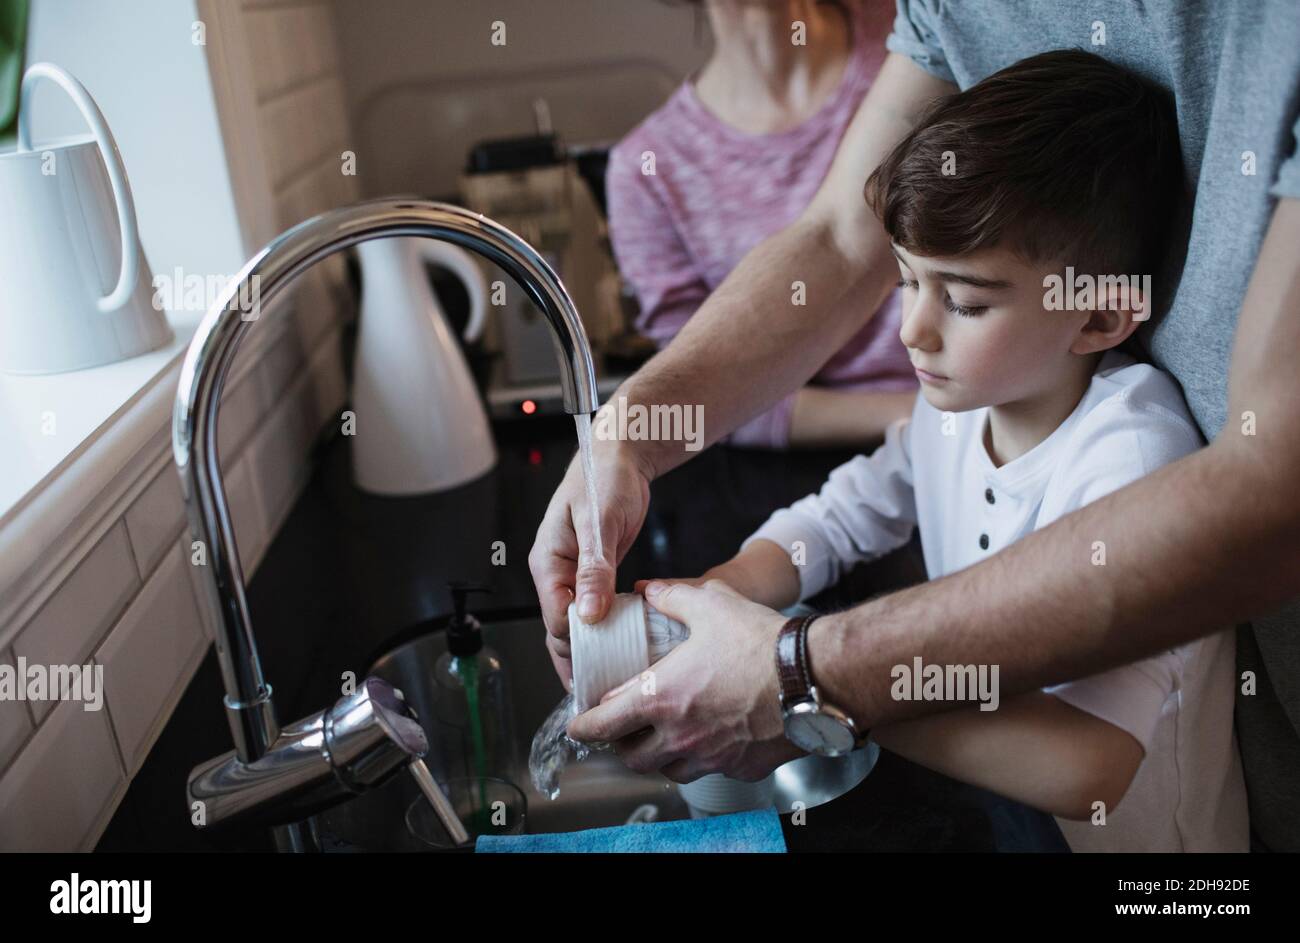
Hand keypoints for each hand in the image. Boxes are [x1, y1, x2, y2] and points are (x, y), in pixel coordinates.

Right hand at [528, 438, 652, 688]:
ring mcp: (572, 575)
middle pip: (559, 629)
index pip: (556, 618)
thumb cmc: (605, 479)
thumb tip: (589, 614)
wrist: (619, 456)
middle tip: (602, 691)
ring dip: (591, 649)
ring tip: (611, 680)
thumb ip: (595, 569)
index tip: (601, 669)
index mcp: (547, 562)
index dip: (577, 646)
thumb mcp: (602, 523)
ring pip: (575, 624)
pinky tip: (620, 648)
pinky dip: (604, 630)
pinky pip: (592, 610)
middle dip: (577, 660)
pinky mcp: (591, 573)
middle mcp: (554, 572)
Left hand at [567, 579, 803, 781]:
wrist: (815, 676)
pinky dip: (702, 758)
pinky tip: (711, 737)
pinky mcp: (741, 768)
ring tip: (664, 735)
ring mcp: (711, 756)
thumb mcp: (711, 604)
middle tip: (623, 728)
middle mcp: (681, 735)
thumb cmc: (761, 643)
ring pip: (669, 769)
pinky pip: (710, 770)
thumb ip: (673, 597)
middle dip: (620, 745)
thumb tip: (650, 590)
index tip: (577, 724)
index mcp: (661, 698)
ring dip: (659, 756)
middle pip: (631, 757)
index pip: (603, 725)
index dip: (583, 726)